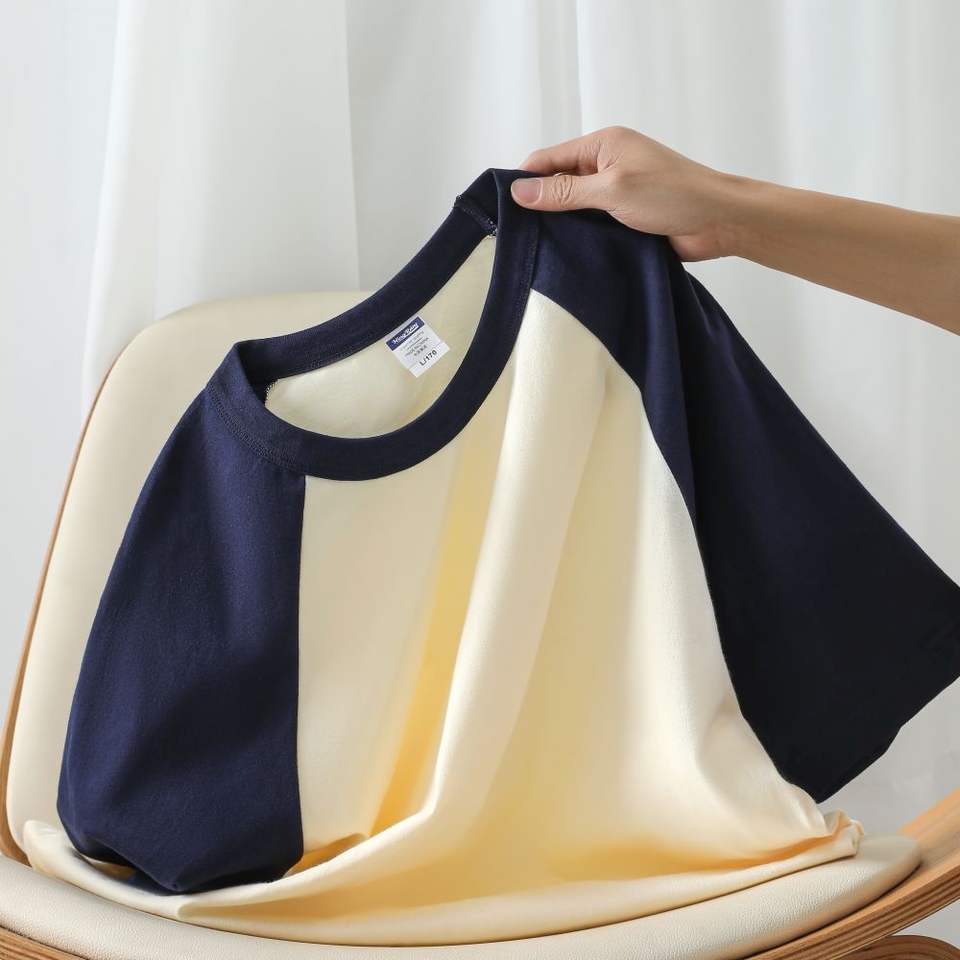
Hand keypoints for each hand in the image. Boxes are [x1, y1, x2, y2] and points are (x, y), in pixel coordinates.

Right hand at [511, 125, 742, 261]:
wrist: (719, 222)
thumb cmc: (672, 195)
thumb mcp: (612, 189)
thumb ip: (565, 191)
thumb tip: (519, 192)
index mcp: (603, 144)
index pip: (549, 158)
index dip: (524, 180)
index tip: (501, 208)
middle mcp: (606, 164)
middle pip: (558, 182)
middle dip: (539, 204)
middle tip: (515, 235)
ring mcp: (615, 192)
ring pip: (573, 207)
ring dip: (559, 224)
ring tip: (534, 248)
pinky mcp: (623, 217)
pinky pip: (591, 224)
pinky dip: (578, 236)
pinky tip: (563, 253)